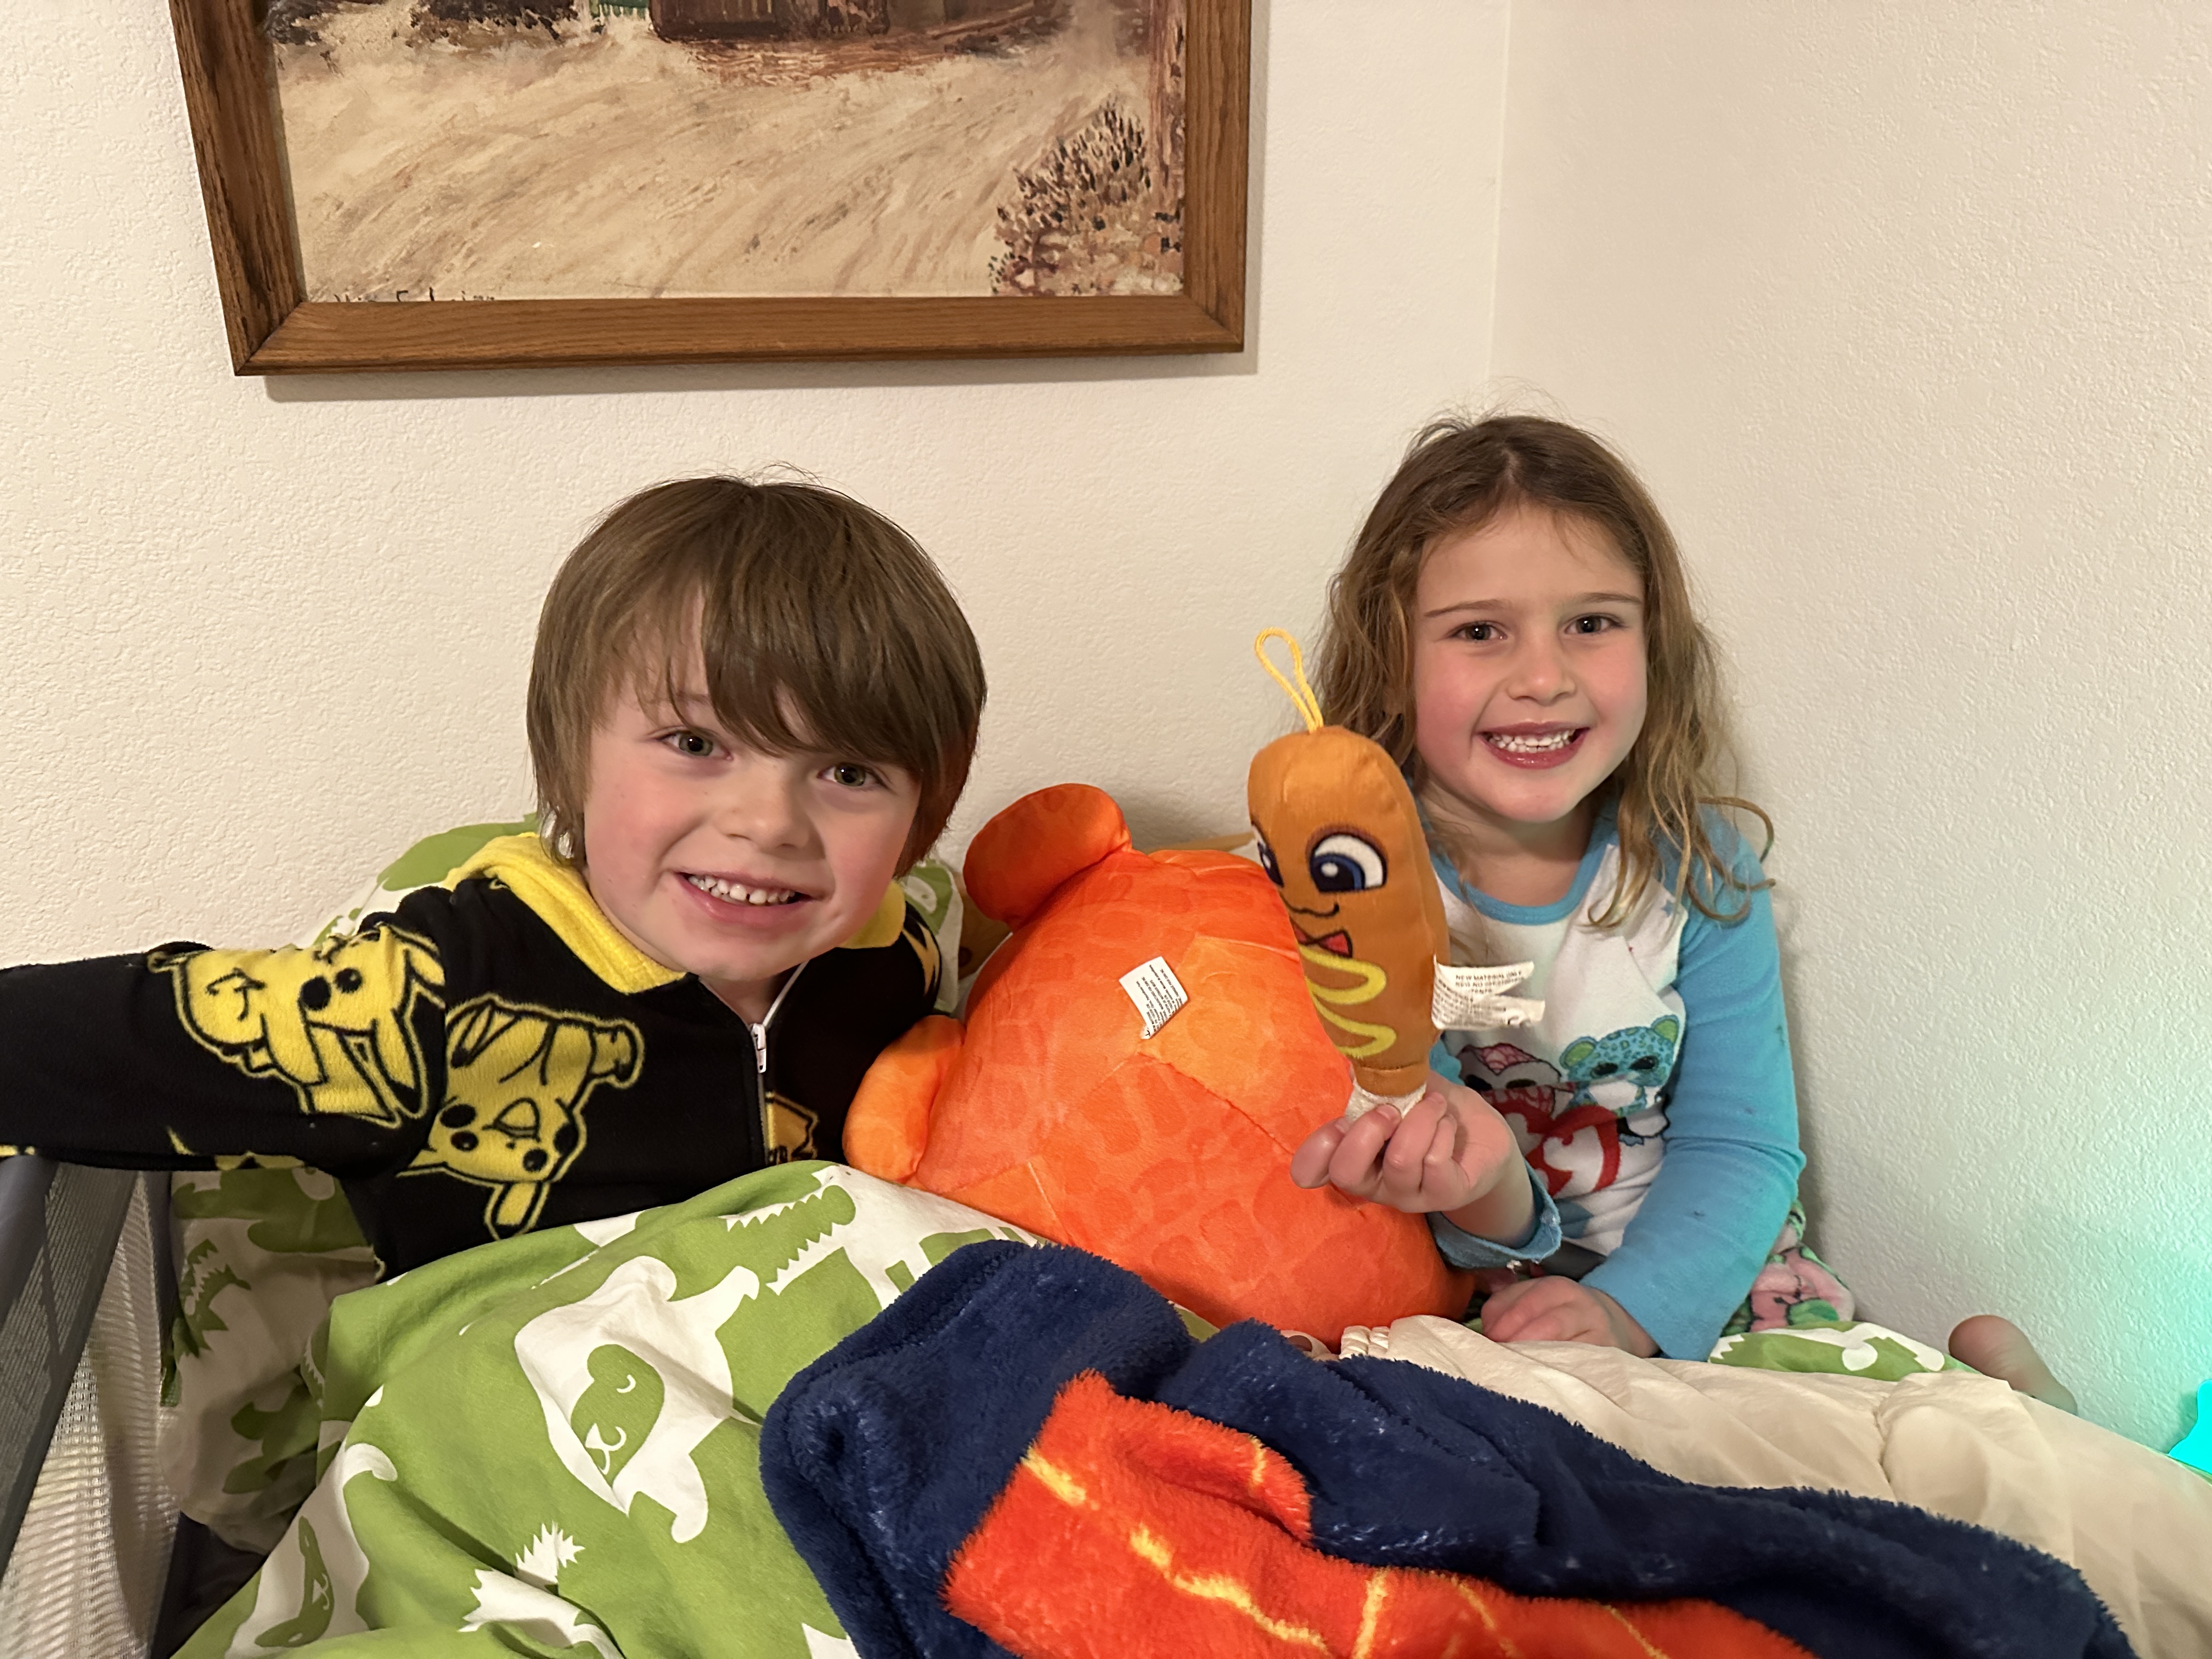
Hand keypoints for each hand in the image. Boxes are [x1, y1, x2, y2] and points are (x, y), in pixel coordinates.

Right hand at [1289, 1072, 1521, 1217]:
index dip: (1317, 1148)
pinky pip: (1435, 1161)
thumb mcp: (1407, 1090)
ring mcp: (1410, 1194)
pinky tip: (1447, 1121)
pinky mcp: (1445, 1194)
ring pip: (1400, 1161)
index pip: (1313, 1171)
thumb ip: (1380, 1080)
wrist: (1485, 1137)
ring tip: (1434, 1104)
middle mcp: (1377, 1183)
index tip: (1341, 1121)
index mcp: (1357, 1156)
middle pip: (1347, 1173)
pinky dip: (1441, 1129)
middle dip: (1367, 1130)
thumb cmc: (1436, 1114)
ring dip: (1419, 1120)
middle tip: (1392, 1110)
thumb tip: (1351, 1061)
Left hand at [1478, 1274, 1657, 1355]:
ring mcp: (1599, 1332)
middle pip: (1548, 1323)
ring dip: (1538, 1359)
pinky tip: (1543, 1381)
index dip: (1503, 1322)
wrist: (1613, 1325)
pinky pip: (1582, 1365)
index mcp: (1556, 1288)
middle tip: (1499, 1359)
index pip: (1526, 1301)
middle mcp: (1581, 1305)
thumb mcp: (1533, 1300)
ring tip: (1516, 1372)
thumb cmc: (1560, 1315)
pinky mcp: (1609, 1357)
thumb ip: (1504, 1309)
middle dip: (1519, 1342)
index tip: (1487, 1341)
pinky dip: (1561, 1373)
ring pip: (1567, 1344)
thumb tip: (1485, 1332)